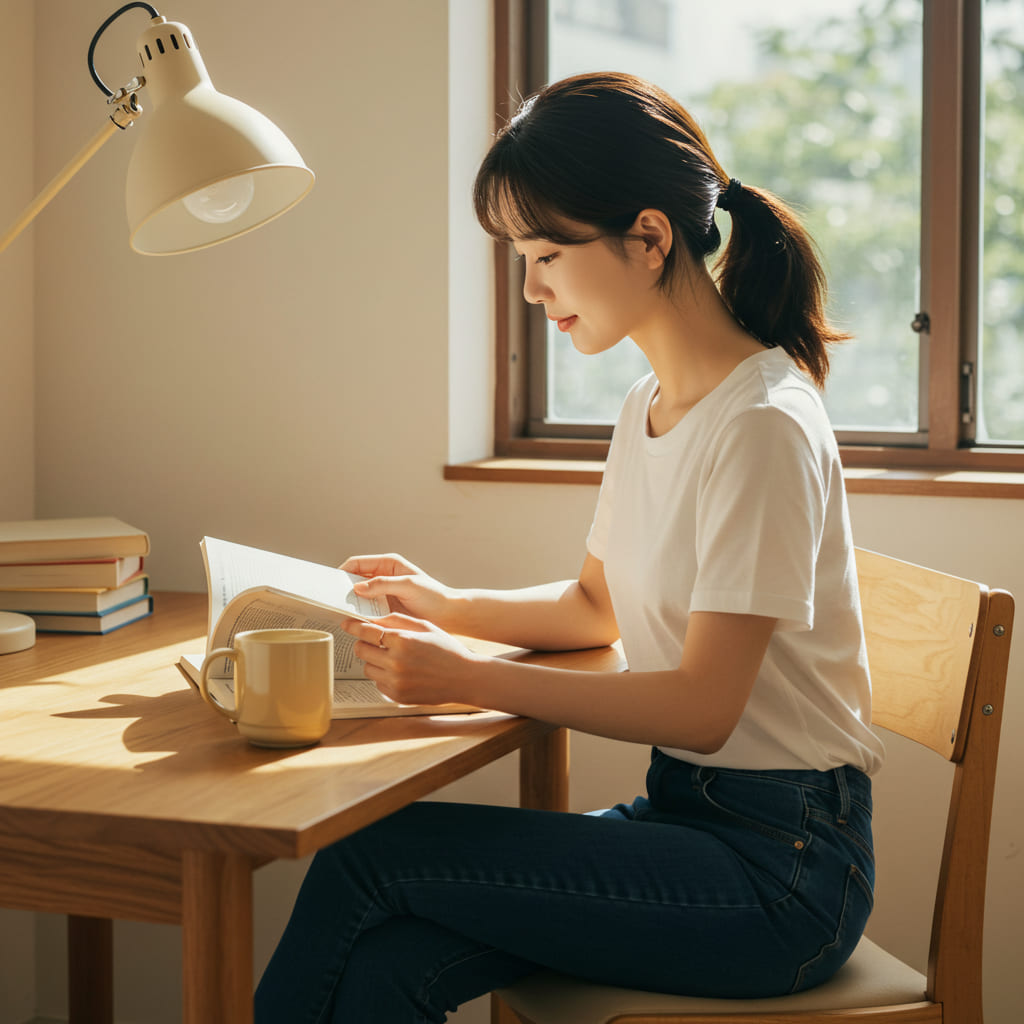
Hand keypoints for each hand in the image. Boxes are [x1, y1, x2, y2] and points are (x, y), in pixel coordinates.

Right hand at [340, 553, 454, 625]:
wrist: (448, 615)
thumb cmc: (434, 596)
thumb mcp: (408, 585)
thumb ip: (382, 584)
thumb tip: (358, 587)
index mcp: (388, 564)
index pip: (357, 563)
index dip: (342, 571)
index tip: (332, 583)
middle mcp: (383, 577)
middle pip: (354, 580)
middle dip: (343, 588)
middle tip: (332, 599)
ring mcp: (383, 594)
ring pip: (359, 596)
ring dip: (351, 603)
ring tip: (342, 611)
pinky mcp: (385, 609)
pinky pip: (366, 610)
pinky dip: (359, 614)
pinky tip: (355, 621)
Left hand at [343, 614, 484, 707]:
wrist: (465, 678)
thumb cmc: (447, 649)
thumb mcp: (425, 626)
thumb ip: (397, 620)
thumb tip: (372, 619)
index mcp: (403, 641)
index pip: (366, 631)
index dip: (354, 626)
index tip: (348, 624)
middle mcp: (396, 662)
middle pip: (362, 650)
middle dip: (364, 643)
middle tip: (373, 641)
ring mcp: (395, 681)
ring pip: (367, 668)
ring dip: (373, 660)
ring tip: (391, 657)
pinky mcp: (397, 696)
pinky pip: (378, 683)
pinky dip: (383, 676)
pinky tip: (400, 671)